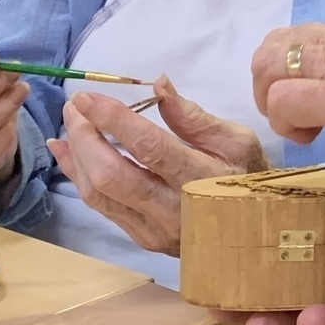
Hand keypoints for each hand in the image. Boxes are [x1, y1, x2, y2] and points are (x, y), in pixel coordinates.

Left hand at [45, 77, 268, 254]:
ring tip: (70, 123)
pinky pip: (100, 206)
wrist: (256, 233)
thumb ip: (194, 117)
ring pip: (98, 194)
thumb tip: (158, 85)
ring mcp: (153, 230)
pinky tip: (67, 151)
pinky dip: (77, 175)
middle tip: (76, 107)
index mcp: (202, 181)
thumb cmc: (249, 179)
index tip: (87, 96)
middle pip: (111, 176)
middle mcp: (173, 211)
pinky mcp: (141, 239)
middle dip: (84, 137)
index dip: (114, 120)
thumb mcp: (238, 141)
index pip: (149, 148)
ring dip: (75, 155)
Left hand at [252, 0, 324, 174]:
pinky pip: (283, 100)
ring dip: (272, 99)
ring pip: (269, 64)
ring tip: (299, 128)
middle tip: (294, 112)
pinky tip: (309, 139)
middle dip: (274, 77)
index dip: (315, 66)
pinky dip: (285, 122)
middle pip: (282, 40)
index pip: (324, 32)